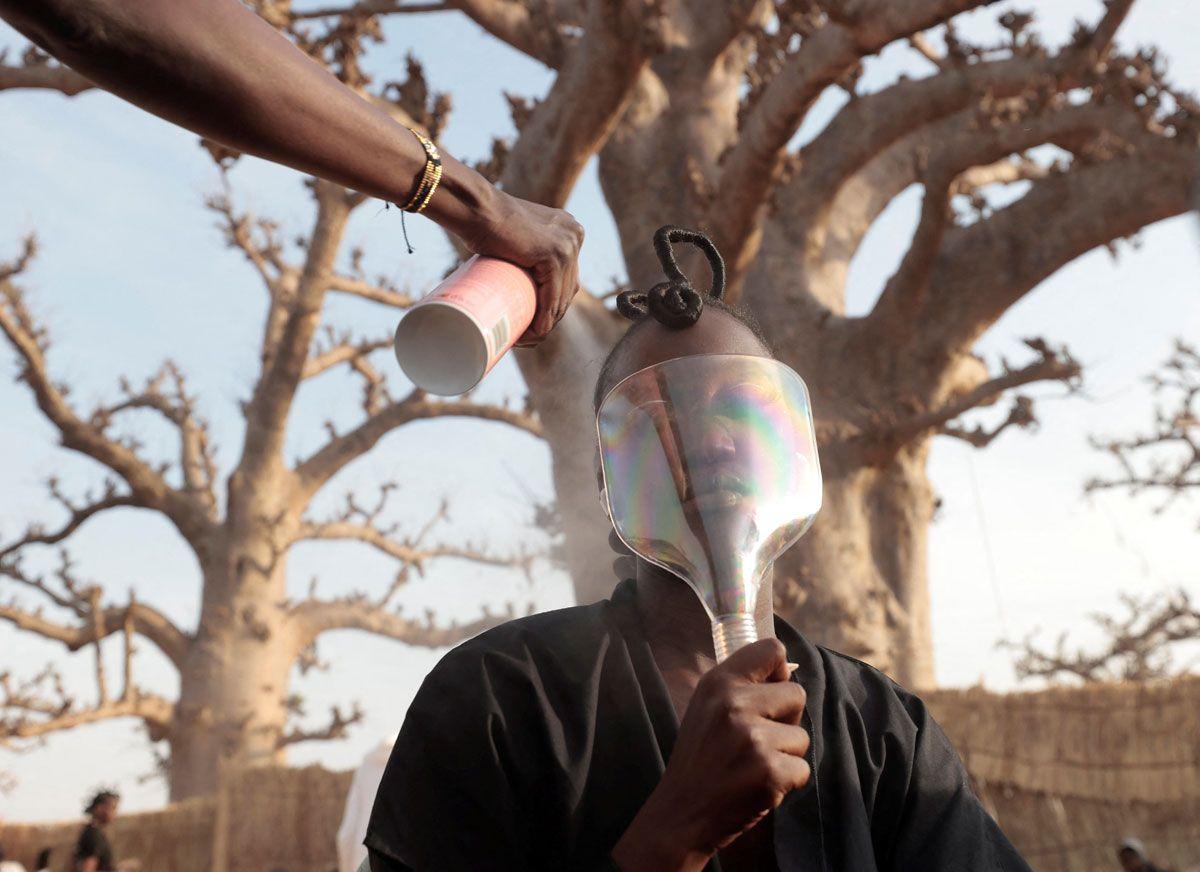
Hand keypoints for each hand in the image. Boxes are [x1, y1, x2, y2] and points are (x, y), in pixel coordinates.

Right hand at [461, 190, 583, 346]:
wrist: (475, 207)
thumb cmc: (484, 221)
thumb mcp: (515, 235)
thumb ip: (522, 248)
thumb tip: (513, 270)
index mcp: (569, 231)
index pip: (566, 279)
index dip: (551, 306)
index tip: (528, 322)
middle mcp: (574, 235)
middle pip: (566, 289)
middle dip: (549, 318)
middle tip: (523, 334)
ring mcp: (567, 245)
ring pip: (561, 298)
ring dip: (545, 324)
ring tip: (522, 338)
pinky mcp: (554, 255)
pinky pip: (552, 297)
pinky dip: (543, 319)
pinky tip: (533, 333)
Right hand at [612, 639, 809, 870]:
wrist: (681, 813)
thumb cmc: (700, 759)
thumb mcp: (707, 708)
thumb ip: (740, 687)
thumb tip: (788, 671)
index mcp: (718, 683)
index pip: (771, 649)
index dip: (779, 672)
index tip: (770, 691)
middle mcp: (734, 704)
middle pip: (796, 694)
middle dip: (786, 720)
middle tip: (758, 741)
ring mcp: (752, 738)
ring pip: (801, 737)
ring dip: (785, 755)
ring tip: (752, 766)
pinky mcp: (769, 771)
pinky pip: (802, 769)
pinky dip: (787, 783)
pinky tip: (758, 786)